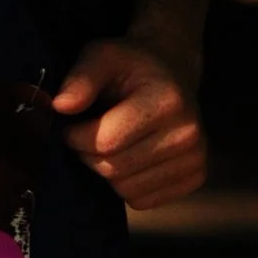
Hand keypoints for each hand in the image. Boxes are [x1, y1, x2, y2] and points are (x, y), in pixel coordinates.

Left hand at [51, 38, 205, 207]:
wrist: (172, 70)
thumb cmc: (131, 65)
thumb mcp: (102, 56)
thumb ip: (81, 79)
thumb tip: (61, 106)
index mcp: (167, 101)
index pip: (106, 142)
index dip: (77, 137)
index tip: (72, 125)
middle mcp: (188, 133)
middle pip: (114, 169)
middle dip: (89, 155)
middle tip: (87, 136)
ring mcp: (195, 158)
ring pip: (126, 190)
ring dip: (107, 172)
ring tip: (111, 144)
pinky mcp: (196, 176)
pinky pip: (144, 201)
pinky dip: (127, 186)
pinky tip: (130, 158)